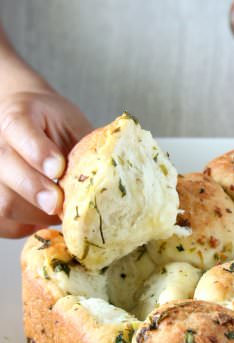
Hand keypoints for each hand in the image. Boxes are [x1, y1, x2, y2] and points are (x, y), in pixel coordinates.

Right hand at [0, 91, 91, 237]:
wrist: (25, 119)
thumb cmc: (52, 124)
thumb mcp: (72, 124)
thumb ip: (84, 148)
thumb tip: (114, 178)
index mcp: (18, 115)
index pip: (19, 129)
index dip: (38, 152)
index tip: (58, 169)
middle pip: (5, 170)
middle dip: (35, 190)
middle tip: (59, 204)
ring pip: (3, 200)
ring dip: (35, 214)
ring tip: (62, 212)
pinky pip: (1, 223)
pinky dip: (23, 227)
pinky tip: (43, 221)